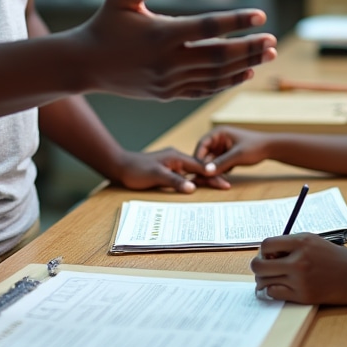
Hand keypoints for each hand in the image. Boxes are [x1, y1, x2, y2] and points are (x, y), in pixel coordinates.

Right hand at [76, 0, 276, 100]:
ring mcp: (168, 81)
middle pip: (219, 55)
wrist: (83, 65)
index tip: (260, 15)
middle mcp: (167, 61)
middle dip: (250, 48)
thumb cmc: (104, 25)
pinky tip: (246, 73)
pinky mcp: (168, 94)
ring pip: (216, 75)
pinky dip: (227, 83)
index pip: (208, 27)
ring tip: (269, 54)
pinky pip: (204, 90)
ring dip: (246, 65)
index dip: (237, 21)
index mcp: (160, 34)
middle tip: (274, 40)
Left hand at [109, 147, 230, 192]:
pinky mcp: (167, 169)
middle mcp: (176, 158)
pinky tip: (196, 185)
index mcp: (176, 157)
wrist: (120, 166)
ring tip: (218, 185)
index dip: (212, 175)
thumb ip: (175, 181)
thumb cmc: (136, 170)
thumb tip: (193, 188)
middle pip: (198, 169)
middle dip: (212, 177)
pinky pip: (184, 175)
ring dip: (204, 178)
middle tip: (226, 186)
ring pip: (192, 172)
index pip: (199, 167)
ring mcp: (172, 164)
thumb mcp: (156, 176)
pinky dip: (193, 180)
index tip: (225, 182)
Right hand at [193, 126, 274, 175]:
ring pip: (211, 162)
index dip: (198, 158)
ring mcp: (222, 149)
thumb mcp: (237, 155)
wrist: (270, 149)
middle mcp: (218, 140)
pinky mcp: (226, 157)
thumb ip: (221, 163)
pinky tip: (223, 181)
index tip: (198, 170)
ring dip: (213, 172)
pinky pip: (218, 166)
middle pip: (205, 155)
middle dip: (206, 167)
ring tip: (217, 181)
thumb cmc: (255, 147)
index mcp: (218, 133)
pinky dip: (219, 173)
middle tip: (206, 180)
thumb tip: (206, 171)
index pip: (201, 145)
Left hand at [251, 232, 346, 305]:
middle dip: (257, 267)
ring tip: (271, 279)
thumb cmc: (335, 257)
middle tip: (265, 269)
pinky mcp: (303, 296)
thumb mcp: (313, 241)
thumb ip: (290, 244)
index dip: (263, 251)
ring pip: (264, 281)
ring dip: (263, 280)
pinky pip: (274, 293)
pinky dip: (273, 291)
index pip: (266, 244)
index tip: (269, 255)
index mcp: (301, 242)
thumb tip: (266, 252)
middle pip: (259, 265)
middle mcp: (298, 260)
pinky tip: (281, 287)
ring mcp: (300, 280)